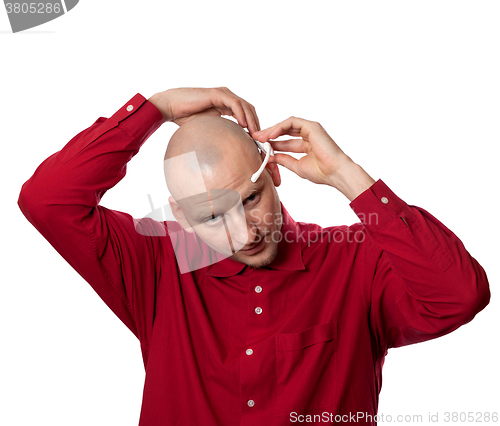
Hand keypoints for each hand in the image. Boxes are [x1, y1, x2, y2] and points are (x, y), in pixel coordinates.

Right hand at [148, 87, 259, 133]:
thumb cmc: (186, 119)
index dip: (253, 127)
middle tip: (261, 140)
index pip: (246, 115)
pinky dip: (241, 114)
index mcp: (226, 105)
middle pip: (249, 110)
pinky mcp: (217, 94)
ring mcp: (223, 94)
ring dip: (252, 121)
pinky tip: (243, 125)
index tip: (257, 142)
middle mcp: (227, 98)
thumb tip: (230, 150)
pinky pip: (234, 104)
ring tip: (255, 135)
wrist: (171, 107)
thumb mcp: (209, 128)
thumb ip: (221, 133)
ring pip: (245, 106)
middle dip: (257, 125)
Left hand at [253, 116, 374, 200]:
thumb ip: (284, 160)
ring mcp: (310, 129)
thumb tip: (270, 157)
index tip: (259, 147)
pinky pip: (292, 122)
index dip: (271, 144)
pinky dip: (280, 127)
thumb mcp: (297, 166)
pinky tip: (271, 134)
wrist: (334, 173)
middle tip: (255, 138)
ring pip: (286, 125)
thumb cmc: (321, 172)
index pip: (284, 142)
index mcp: (305, 145)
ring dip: (272, 130)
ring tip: (260, 136)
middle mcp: (308, 136)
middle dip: (268, 134)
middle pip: (283, 131)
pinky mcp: (311, 126)